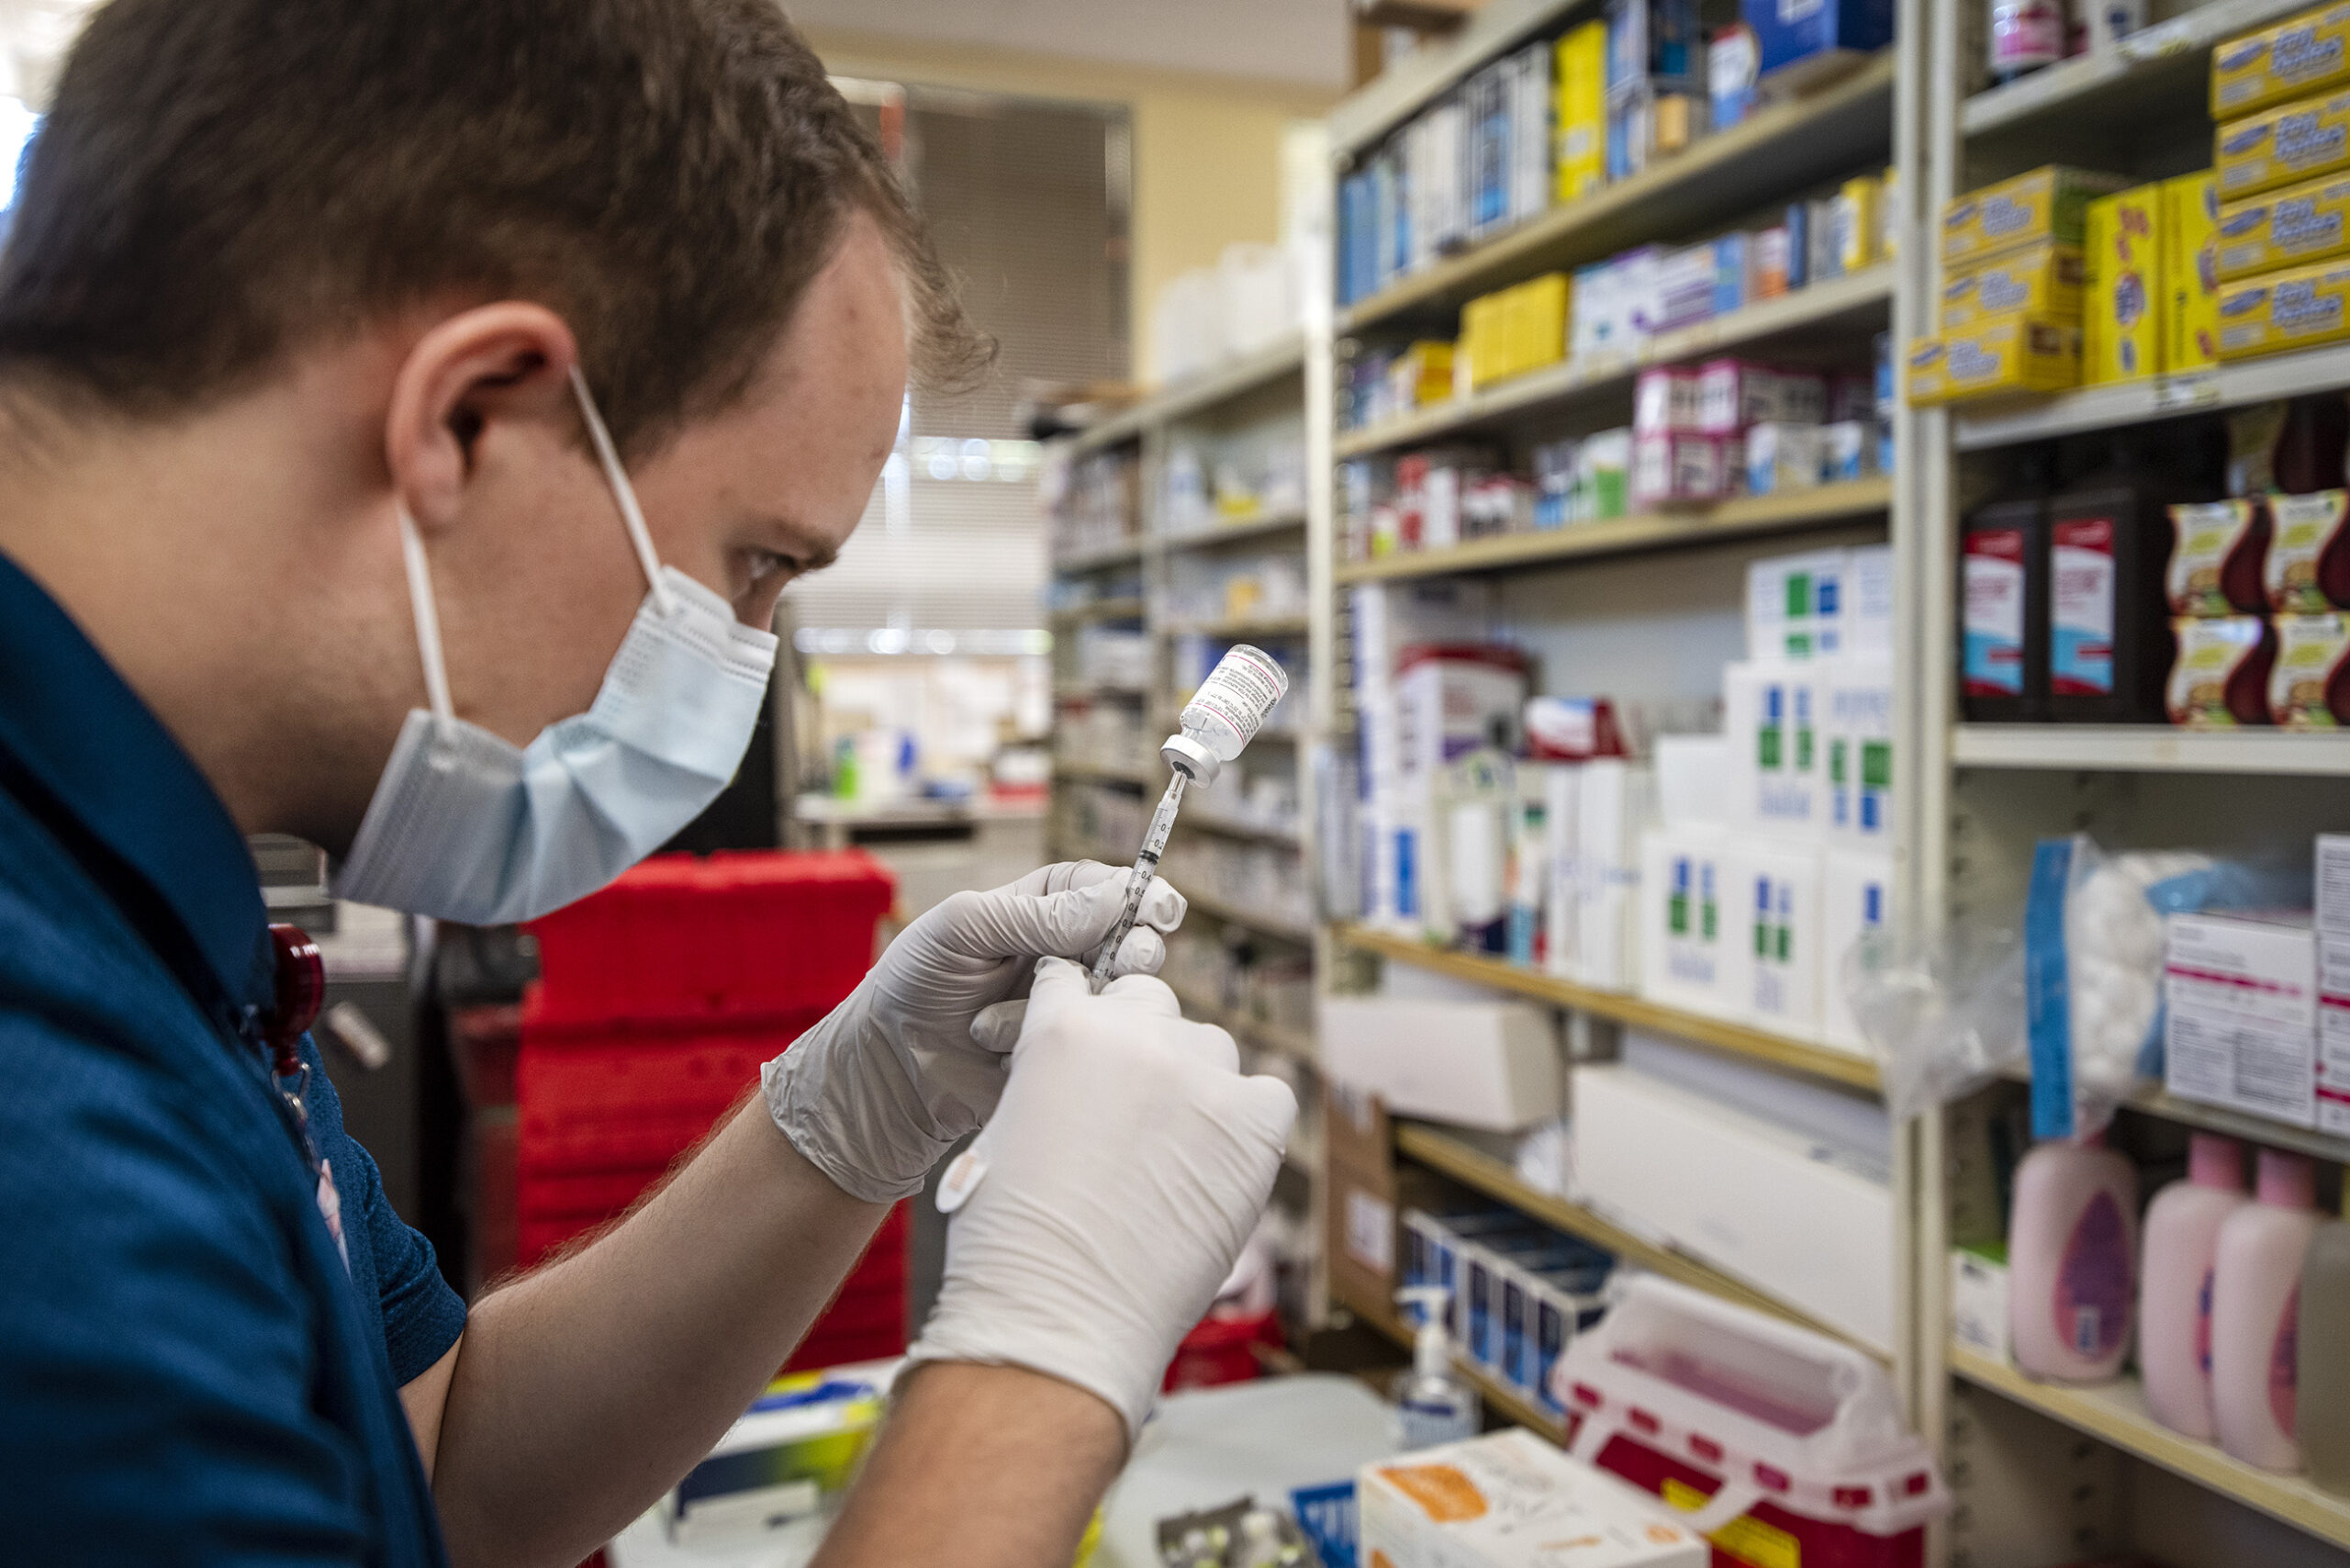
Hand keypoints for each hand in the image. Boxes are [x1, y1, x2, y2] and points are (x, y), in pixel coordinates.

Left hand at [764, 863, 1184, 1202]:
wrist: (887, 1067)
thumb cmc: (914, 983)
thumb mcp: (966, 928)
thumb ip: (1038, 914)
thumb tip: (1115, 898)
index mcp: (1041, 907)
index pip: (1106, 889)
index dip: (1137, 895)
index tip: (1156, 907)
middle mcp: (1065, 954)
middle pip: (1132, 941)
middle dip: (1136, 947)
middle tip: (1126, 959)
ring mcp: (1069, 1006)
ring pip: (1121, 996)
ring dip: (1086, 998)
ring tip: (1037, 1006)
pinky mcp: (1067, 1054)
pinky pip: (1094, 1046)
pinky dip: (1060, 1041)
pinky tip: (1009, 1043)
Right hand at [904, 958, 1296, 1442]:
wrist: (1059, 1315)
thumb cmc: (1012, 1243)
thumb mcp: (1004, 1130)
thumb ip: (1049, 1079)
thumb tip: (1080, 1079)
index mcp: (1063, 1026)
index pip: (1077, 983)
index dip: (1081, 1017)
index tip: (1089, 1050)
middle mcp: (1137, 1034)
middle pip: (1152, 1006)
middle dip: (1141, 1046)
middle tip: (1132, 1109)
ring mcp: (1200, 1076)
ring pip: (1212, 1047)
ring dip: (1196, 1084)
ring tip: (1174, 1151)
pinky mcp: (1253, 1124)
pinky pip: (1269, 1097)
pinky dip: (1252, 1123)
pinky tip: (1222, 1163)